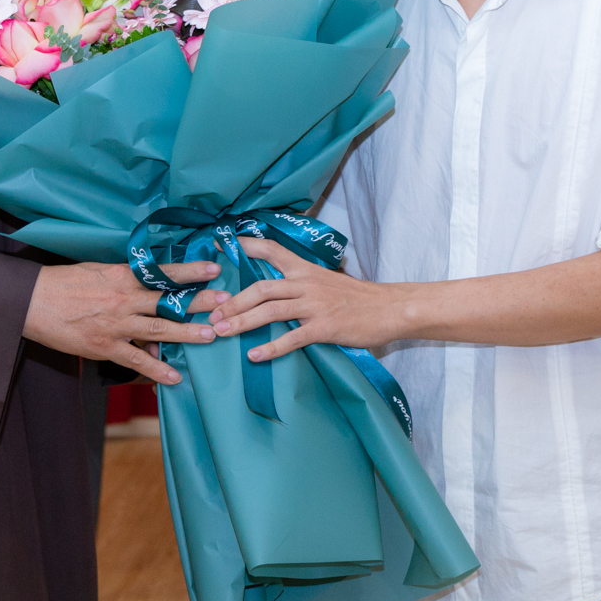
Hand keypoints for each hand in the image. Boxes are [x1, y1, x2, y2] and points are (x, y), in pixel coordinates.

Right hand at [23, 260, 225, 384]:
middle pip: (168, 302)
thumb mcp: (97, 271)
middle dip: (199, 304)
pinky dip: (156, 370)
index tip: (214, 270)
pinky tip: (174, 377)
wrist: (32, 300)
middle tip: (226, 305)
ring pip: (159, 330)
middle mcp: (124, 299)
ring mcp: (116, 325)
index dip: (189, 272)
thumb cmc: (64, 282)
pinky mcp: (104, 346)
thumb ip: (125, 280)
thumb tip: (149, 289)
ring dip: (186, 334)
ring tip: (211, 336)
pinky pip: (135, 361)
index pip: (163, 274)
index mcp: (122, 276)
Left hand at [208, 238, 408, 361]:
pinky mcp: (324, 328)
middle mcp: (306, 283)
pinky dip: (271, 348)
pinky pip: (292, 338)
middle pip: (261, 287)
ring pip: (271, 311)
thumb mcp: (326, 280)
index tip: (219, 244)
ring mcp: (315, 306)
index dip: (244, 246)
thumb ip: (300, 282)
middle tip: (211, 315)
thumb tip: (273, 289)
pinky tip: (254, 356)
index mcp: (305, 269)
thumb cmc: (357, 297)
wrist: (389, 308)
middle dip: (233, 302)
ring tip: (222, 333)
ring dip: (242, 322)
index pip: (271, 250)